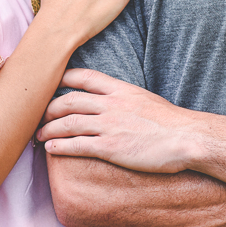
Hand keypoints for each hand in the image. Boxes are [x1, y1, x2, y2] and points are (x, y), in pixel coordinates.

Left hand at [38, 69, 193, 173]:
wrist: (186, 138)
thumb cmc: (172, 123)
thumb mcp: (147, 100)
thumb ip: (127, 100)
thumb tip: (119, 105)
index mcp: (121, 90)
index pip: (85, 77)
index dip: (64, 78)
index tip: (52, 83)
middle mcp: (111, 104)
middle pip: (69, 100)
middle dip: (49, 108)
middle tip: (39, 116)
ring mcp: (109, 125)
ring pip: (68, 123)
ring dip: (49, 130)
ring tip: (39, 136)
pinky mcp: (110, 147)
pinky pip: (77, 145)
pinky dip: (60, 146)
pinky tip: (50, 149)